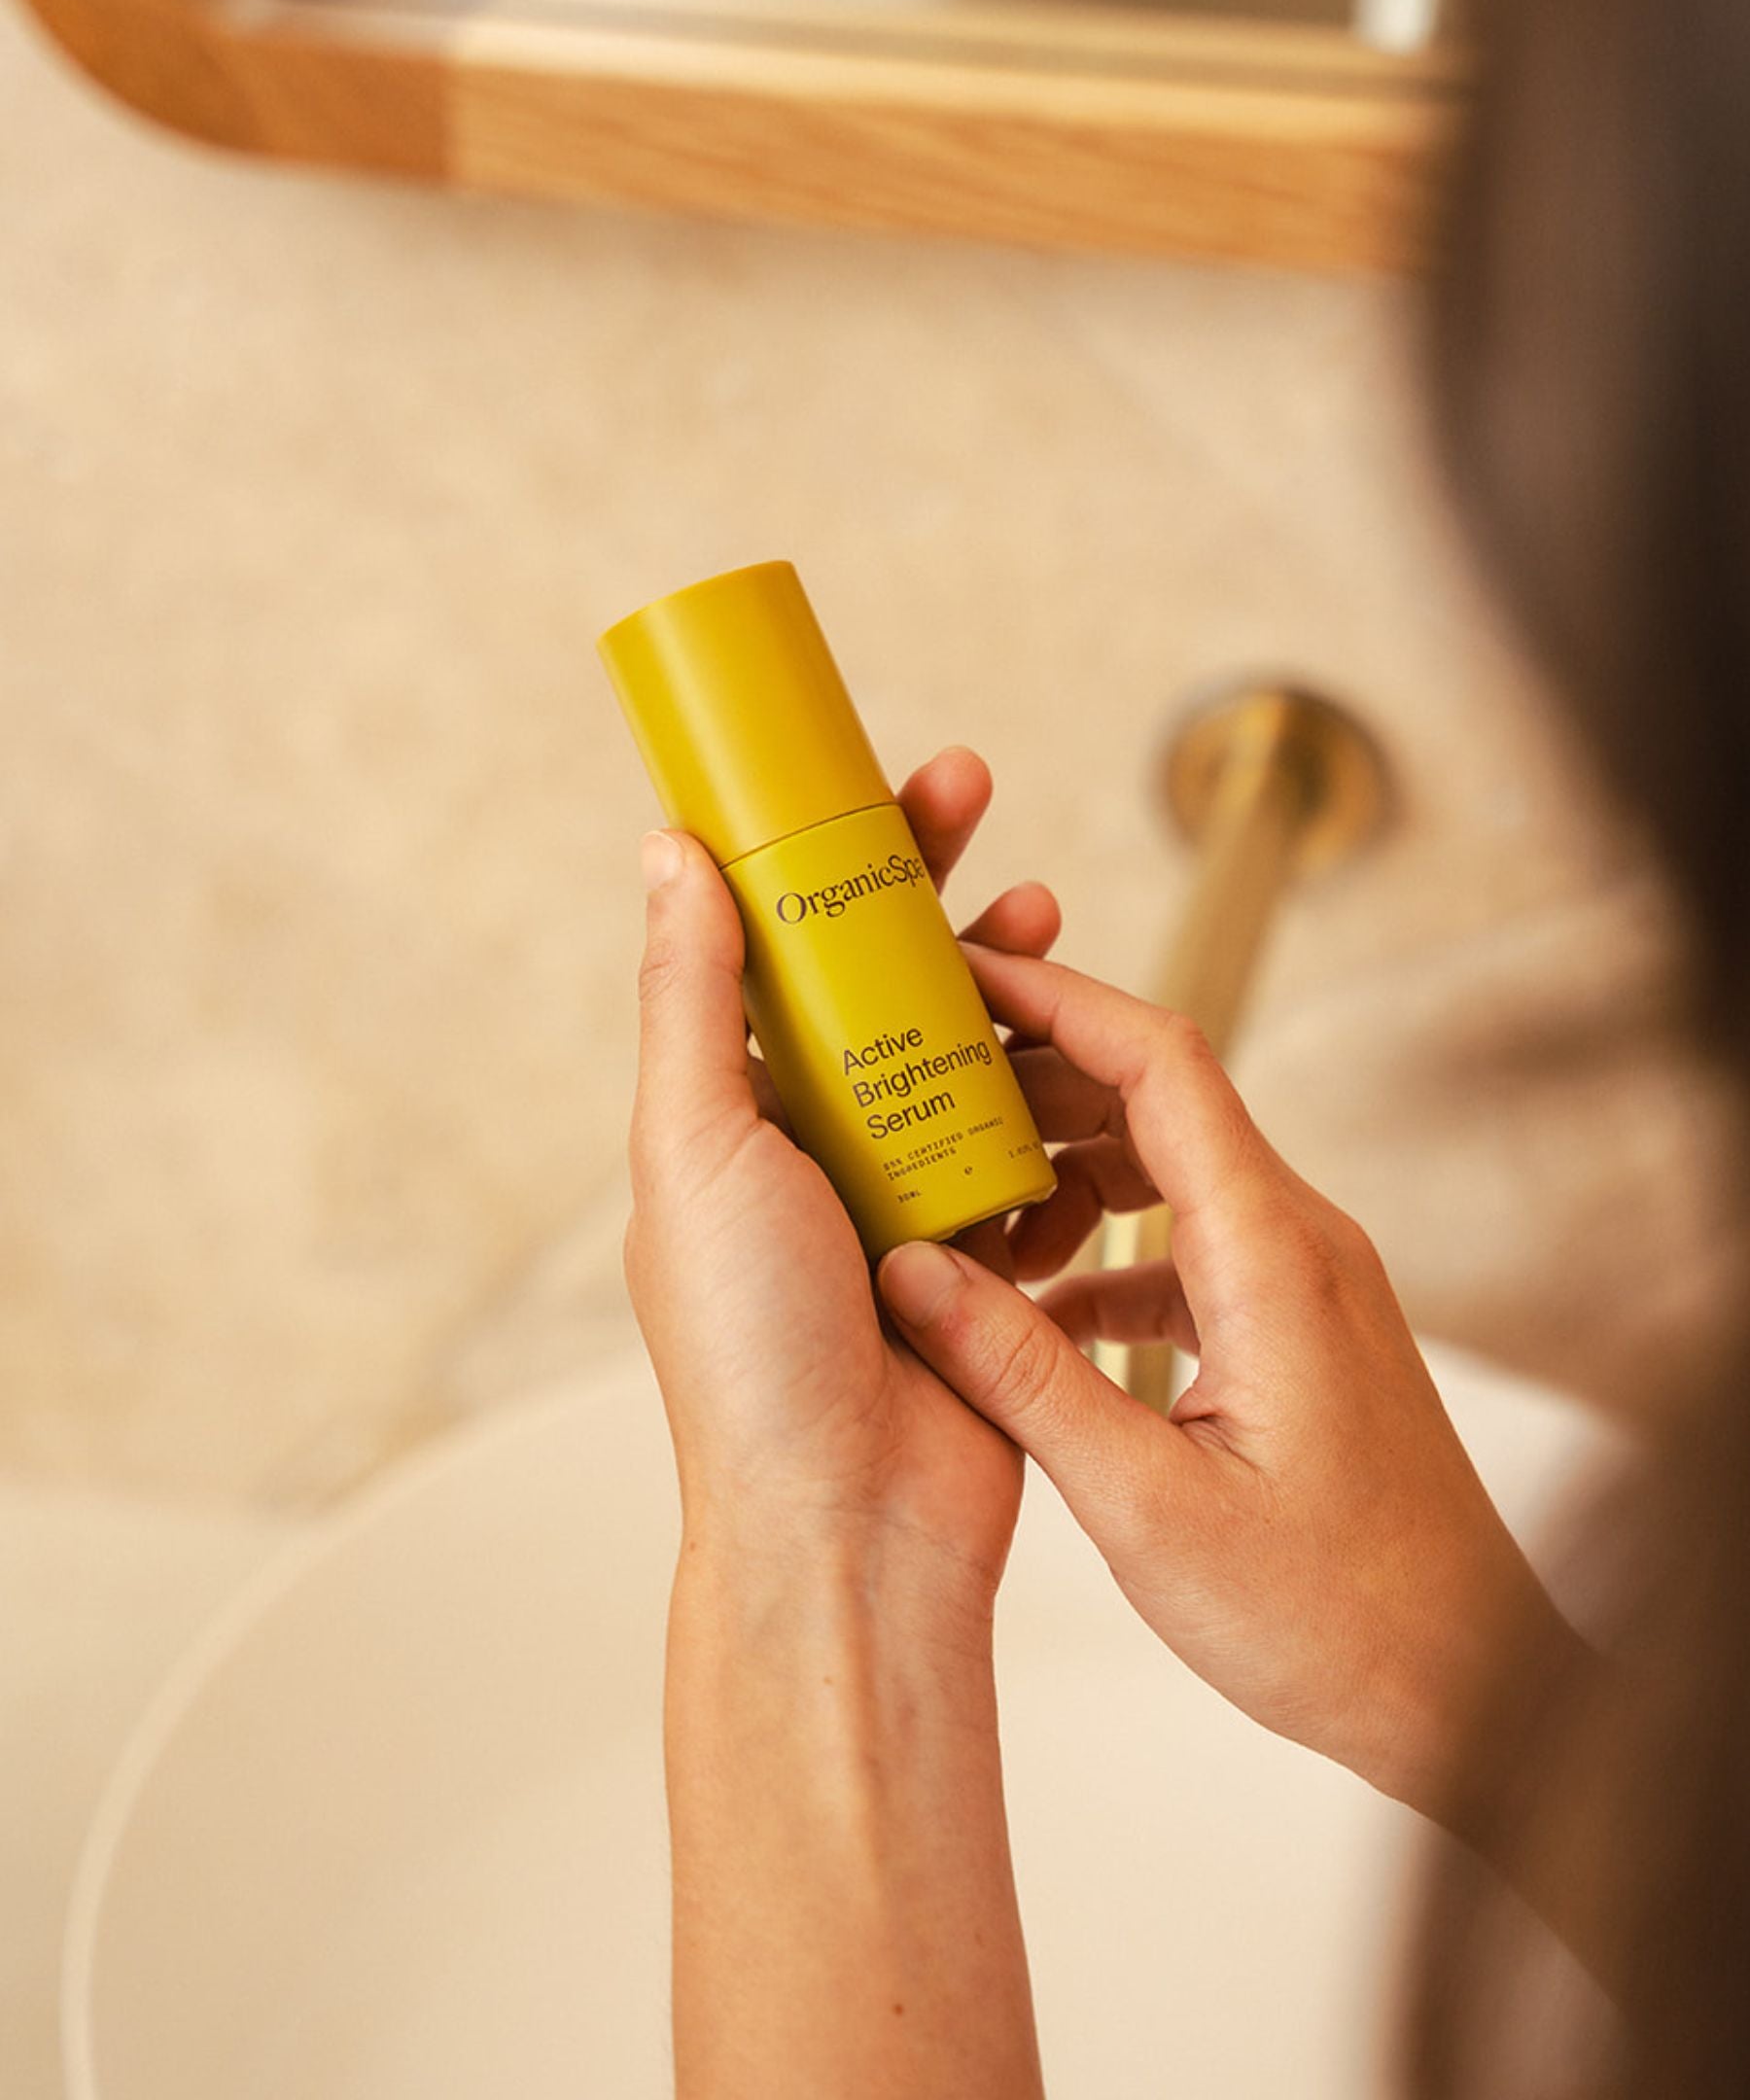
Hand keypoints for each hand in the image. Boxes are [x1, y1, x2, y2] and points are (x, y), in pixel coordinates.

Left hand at [624, 748, 1058, 1596]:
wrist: (853, 1526)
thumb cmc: (750, 1351)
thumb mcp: (697, 1147)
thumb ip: (690, 997)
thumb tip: (668, 851)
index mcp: (729, 1111)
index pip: (779, 946)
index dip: (828, 857)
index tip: (885, 782)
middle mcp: (810, 1144)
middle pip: (882, 981)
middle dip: (936, 892)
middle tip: (982, 806)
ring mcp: (899, 1195)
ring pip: (968, 1052)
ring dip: (1011, 982)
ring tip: (1046, 919)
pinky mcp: (981, 1250)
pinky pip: (1029, 1144)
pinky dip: (1058, 1096)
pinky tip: (1085, 1061)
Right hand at [876, 944, 1572, 1818]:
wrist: (1471, 1694)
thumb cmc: (1330, 1617)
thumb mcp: (1147, 1506)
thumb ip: (1024, 1377)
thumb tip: (909, 1271)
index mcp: (1268, 1254)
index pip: (1159, 1060)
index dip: (1055, 999)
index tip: (955, 976)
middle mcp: (1298, 1239)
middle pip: (1156, 1097)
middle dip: (1035, 1075)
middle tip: (914, 1081)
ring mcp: (1307, 1282)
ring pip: (1171, 1171)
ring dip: (1066, 1169)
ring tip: (953, 1200)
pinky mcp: (1302, 1330)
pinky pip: (1190, 1248)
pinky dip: (1107, 1253)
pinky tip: (1035, 1310)